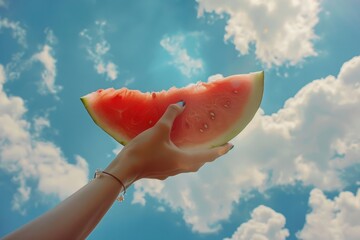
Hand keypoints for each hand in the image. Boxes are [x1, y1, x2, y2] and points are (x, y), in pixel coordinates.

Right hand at [106, 102, 232, 184]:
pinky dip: (184, 156)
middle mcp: (180, 168)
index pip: (209, 155)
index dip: (221, 150)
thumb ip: (171, 115)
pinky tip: (177, 149)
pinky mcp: (161, 171)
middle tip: (217, 145)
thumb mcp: (159, 130)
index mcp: (184, 160)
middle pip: (201, 161)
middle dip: (210, 153)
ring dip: (197, 155)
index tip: (231, 146)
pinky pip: (179, 163)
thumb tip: (182, 103)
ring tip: (200, 146)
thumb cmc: (144, 150)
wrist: (124, 170)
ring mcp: (170, 171)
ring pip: (190, 164)